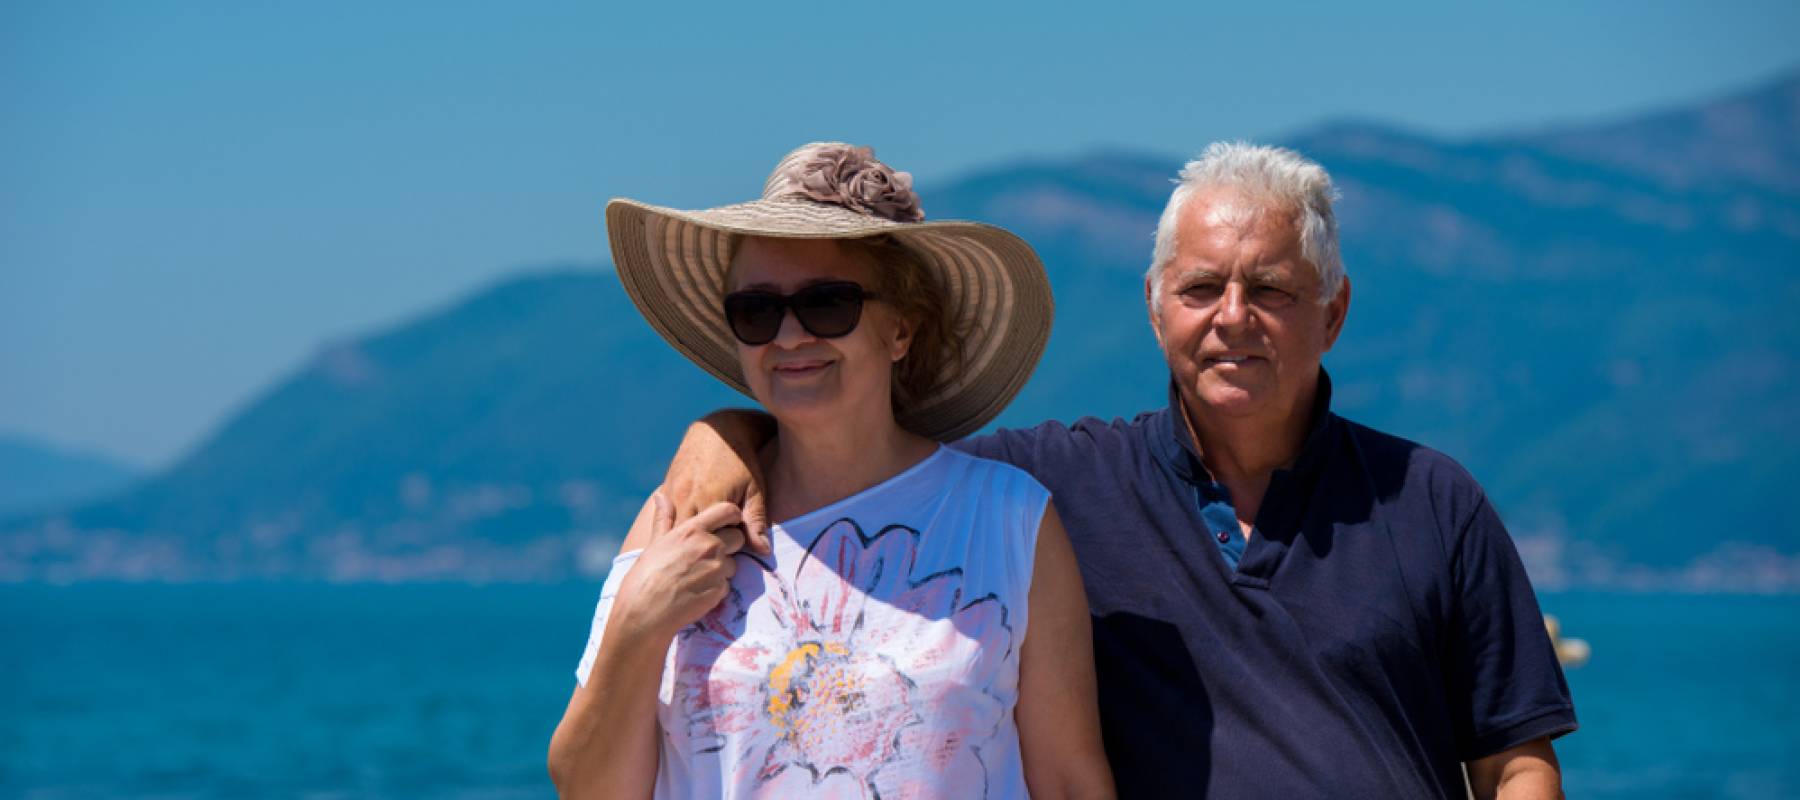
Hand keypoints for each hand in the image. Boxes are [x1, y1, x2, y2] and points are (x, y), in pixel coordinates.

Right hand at [611, 494, 746, 642]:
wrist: (645, 613)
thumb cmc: (645, 576)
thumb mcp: (655, 543)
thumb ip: (664, 518)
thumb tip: (660, 495)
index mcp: (692, 530)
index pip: (728, 510)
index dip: (732, 515)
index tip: (729, 522)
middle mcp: (709, 546)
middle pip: (738, 537)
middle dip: (729, 545)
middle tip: (709, 556)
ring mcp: (716, 569)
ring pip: (733, 563)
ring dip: (722, 569)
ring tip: (697, 577)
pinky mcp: (720, 590)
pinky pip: (727, 585)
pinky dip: (716, 588)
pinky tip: (697, 592)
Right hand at [663, 410, 773, 552]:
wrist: (719, 429)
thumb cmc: (743, 461)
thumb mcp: (754, 490)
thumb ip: (755, 521)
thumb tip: (762, 551)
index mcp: (709, 500)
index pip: (707, 541)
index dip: (714, 552)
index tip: (724, 554)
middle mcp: (686, 497)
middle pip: (684, 538)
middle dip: (693, 549)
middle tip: (706, 555)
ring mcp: (672, 491)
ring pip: (670, 528)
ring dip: (681, 538)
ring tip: (693, 547)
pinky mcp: (666, 486)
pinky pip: (664, 515)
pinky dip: (673, 526)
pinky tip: (682, 534)